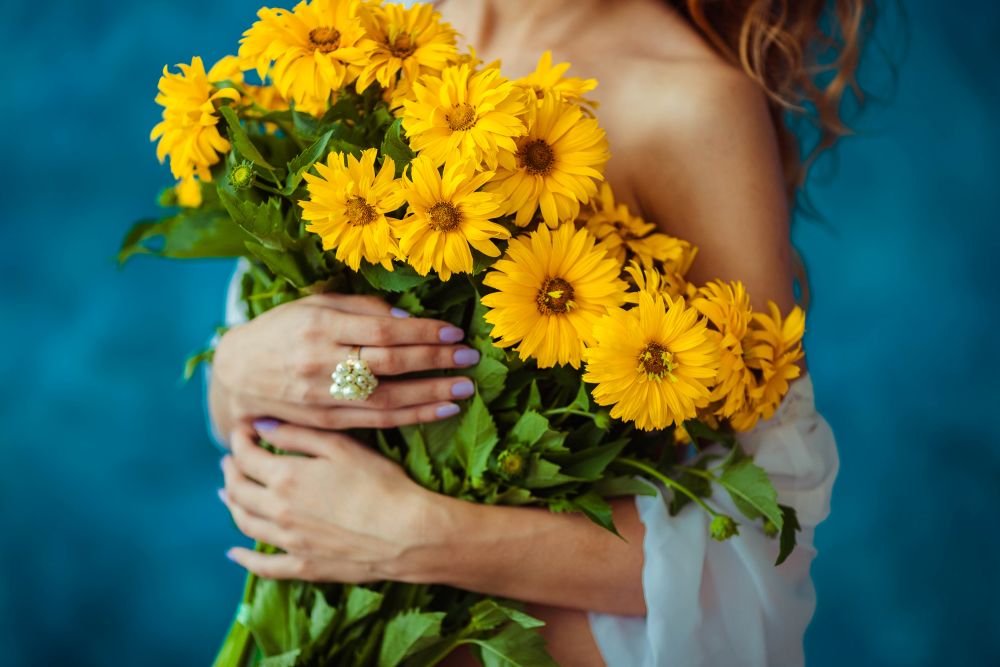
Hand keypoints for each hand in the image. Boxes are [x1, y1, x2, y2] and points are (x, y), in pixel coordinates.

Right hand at [210, 293, 480, 435]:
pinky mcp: (326, 422)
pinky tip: (440, 411)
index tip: (454, 332)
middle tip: (470, 359)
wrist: (236, 375)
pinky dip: (411, 417)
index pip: (382, 330)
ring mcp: (322, 397)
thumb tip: (408, 318)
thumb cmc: (281, 331)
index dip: (422, 332)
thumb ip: (360, 309)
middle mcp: (321, 362)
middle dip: (435, 361)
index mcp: (319, 326)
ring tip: (465, 389)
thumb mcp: (313, 306)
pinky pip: (376, 421)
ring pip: (386, 398)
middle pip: (389, 363)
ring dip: (431, 395)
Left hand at [220, 421, 439, 582]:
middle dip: (232, 470)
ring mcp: (288, 542)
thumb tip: (262, 427)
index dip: (239, 441)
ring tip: (228, 493)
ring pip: (245, 523)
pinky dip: (244, 560)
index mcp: (285, 477)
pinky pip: (264, 566)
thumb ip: (298, 435)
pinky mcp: (303, 566)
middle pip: (239, 490)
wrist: (406, 533)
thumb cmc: (380, 483)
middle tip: (231, 460)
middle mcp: (278, 511)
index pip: (246, 457)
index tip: (243, 432)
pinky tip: (234, 554)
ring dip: (232, 505)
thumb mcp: (342, 447)